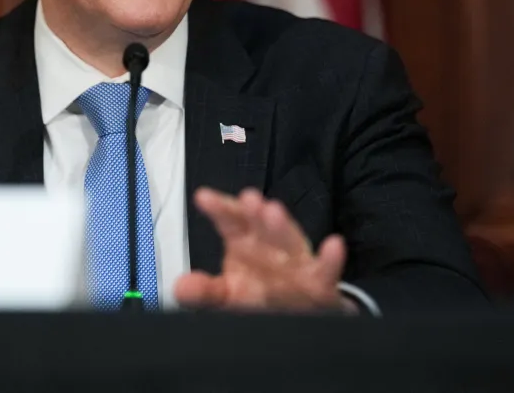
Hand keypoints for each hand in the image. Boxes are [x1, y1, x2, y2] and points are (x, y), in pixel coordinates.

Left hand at [174, 187, 355, 313]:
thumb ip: (205, 291)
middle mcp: (270, 246)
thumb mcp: (228, 296)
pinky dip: (330, 259)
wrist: (302, 316)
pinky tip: (334, 245)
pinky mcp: (320, 282)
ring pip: (290, 242)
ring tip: (274, 211)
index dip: (219, 208)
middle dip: (254, 213)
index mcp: (246, 242)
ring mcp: (297, 262)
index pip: (231, 221)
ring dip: (282, 227)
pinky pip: (326, 271)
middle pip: (261, 226)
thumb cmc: (262, 295)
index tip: (203, 197)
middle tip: (247, 198)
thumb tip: (180, 287)